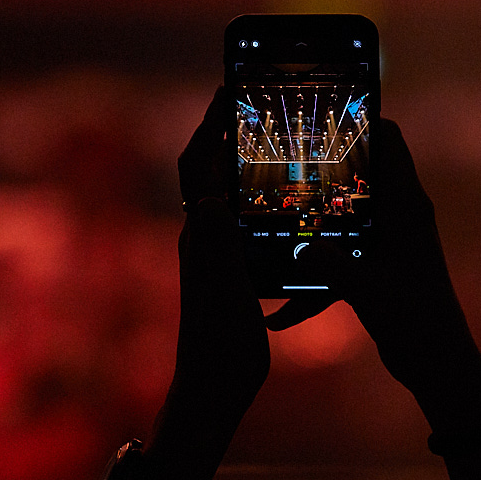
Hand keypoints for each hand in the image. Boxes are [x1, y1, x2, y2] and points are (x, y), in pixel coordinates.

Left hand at [143, 88, 269, 479]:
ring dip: (237, 157)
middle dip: (222, 130)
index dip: (212, 125)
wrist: (212, 390)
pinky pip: (239, 215)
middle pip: (208, 168)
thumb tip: (210, 194)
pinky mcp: (228, 268)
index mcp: (202, 235)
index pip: (201, 165)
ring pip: (224, 190)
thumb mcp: (224, 294)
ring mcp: (214, 251)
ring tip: (265, 131)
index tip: (228, 89)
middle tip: (246, 98)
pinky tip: (279, 192)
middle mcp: (203, 236)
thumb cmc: (218, 346)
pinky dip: (253, 191)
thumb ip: (218, 245)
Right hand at [269, 118, 480, 432]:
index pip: (390, 140)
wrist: (440, 366)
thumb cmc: (416, 321)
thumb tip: (296, 245)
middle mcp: (400, 217)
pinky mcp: (377, 268)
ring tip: (271, 217)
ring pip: (345, 214)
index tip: (320, 114)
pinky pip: (340, 257)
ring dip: (314, 219)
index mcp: (407, 207)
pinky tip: (281, 311)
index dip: (360, 120)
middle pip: (360, 172)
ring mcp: (388, 242)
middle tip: (280, 160)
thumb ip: (330, 264)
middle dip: (321, 167)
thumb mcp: (366, 290)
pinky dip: (316, 276)